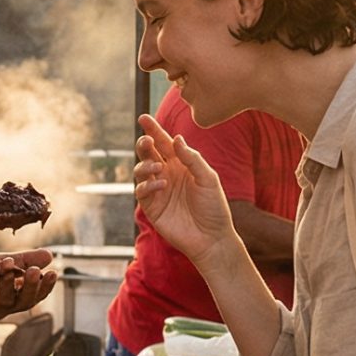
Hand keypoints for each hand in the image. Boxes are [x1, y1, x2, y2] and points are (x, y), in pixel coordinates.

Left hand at [0, 251, 56, 321]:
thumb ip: (22, 261)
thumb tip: (50, 255)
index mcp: (12, 297)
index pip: (33, 296)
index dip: (44, 288)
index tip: (54, 273)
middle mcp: (1, 307)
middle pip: (22, 303)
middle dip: (31, 288)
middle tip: (36, 271)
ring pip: (3, 301)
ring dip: (6, 282)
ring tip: (6, 263)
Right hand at [133, 114, 234, 261]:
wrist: (212, 237)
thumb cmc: (214, 207)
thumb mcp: (208, 178)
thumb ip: (192, 158)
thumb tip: (176, 139)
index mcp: (181, 164)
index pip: (164, 142)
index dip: (153, 129)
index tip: (144, 118)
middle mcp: (167, 174)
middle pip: (148, 153)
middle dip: (144, 144)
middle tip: (146, 141)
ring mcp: (158, 190)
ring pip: (141, 170)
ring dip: (145, 165)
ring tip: (157, 167)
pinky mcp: (152, 207)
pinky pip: (141, 191)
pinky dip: (148, 185)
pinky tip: (161, 184)